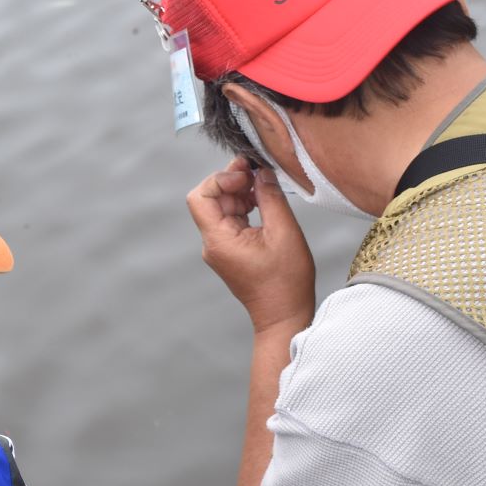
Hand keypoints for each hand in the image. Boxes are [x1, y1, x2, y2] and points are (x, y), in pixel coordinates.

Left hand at [185, 157, 315, 334]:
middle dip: (231, 181)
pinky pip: (230, 220)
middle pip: (209, 200)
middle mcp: (213, 244)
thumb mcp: (284, 233)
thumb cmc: (285, 282)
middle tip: (256, 171)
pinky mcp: (230, 250)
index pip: (200, 197)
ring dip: (239, 192)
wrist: (283, 314)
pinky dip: (243, 206)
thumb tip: (262, 173)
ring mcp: (220, 248)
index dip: (220, 179)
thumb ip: (271, 198)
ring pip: (220, 209)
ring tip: (263, 185)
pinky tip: (262, 200)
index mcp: (218, 240)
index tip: (245, 174)